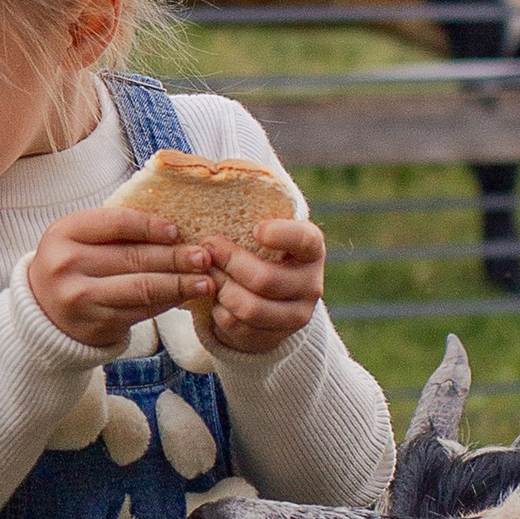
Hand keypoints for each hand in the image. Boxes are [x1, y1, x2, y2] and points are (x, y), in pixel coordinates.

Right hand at [28, 206, 218, 352]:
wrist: (44, 312)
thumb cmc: (72, 266)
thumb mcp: (80, 238)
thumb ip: (116, 228)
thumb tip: (175, 228)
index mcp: (64, 233)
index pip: (116, 223)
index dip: (151, 226)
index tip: (178, 230)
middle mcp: (67, 265)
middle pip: (133, 257)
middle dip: (175, 257)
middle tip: (204, 256)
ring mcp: (80, 298)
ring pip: (141, 288)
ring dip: (179, 284)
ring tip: (205, 281)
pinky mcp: (96, 325)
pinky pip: (141, 311)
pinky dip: (167, 303)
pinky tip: (184, 296)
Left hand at [202, 215, 325, 356]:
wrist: (272, 299)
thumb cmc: (263, 252)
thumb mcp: (265, 232)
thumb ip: (252, 216)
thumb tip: (218, 180)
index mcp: (312, 250)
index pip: (304, 239)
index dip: (280, 234)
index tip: (256, 230)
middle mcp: (312, 285)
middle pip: (264, 279)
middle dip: (228, 262)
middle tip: (207, 248)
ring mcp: (296, 316)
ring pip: (249, 307)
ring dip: (220, 288)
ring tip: (208, 273)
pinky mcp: (274, 338)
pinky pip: (237, 326)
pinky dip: (219, 311)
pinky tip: (216, 298)